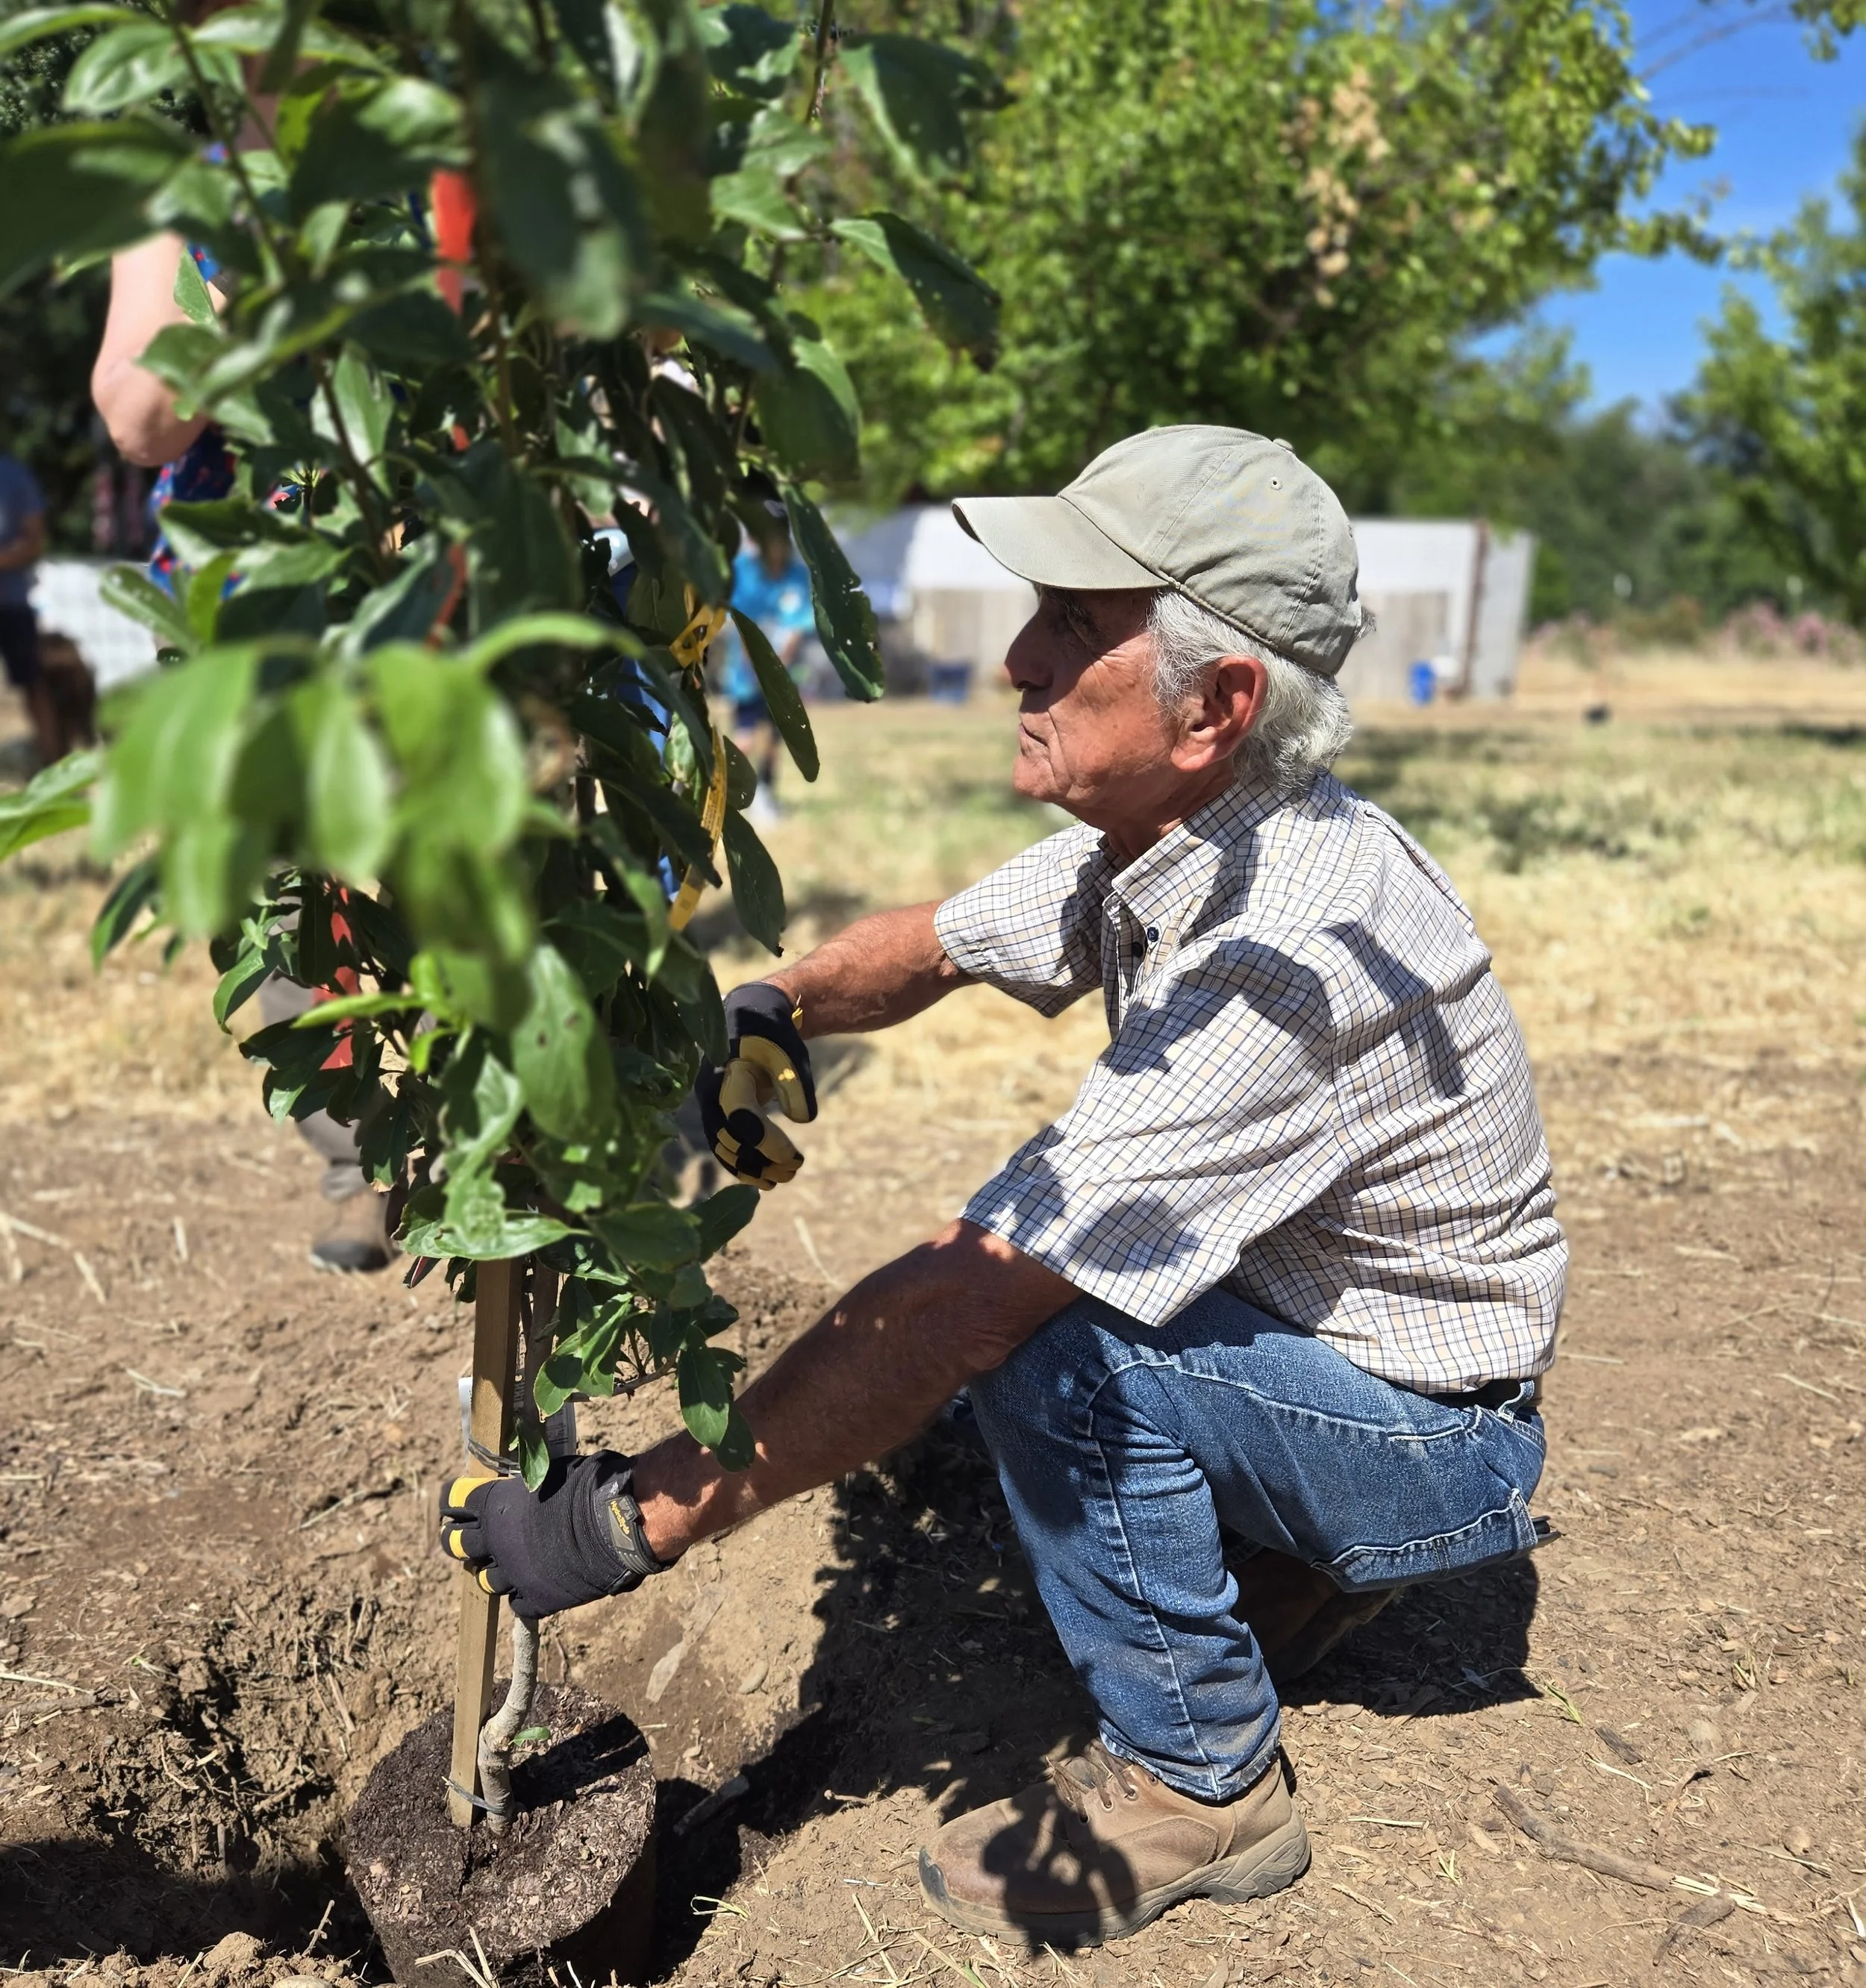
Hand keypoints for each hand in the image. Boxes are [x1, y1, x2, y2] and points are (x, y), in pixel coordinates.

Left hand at [438, 1450, 670, 1618]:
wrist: (617, 1527)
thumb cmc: (590, 1487)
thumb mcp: (552, 1472)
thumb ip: (528, 1484)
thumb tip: (526, 1482)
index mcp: (494, 1505)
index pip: (454, 1500)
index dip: (453, 1500)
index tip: (454, 1501)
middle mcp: (494, 1542)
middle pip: (456, 1544)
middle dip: (456, 1539)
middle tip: (463, 1536)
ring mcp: (513, 1575)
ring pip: (486, 1580)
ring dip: (493, 1570)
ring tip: (506, 1564)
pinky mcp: (535, 1600)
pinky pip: (518, 1603)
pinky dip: (523, 1594)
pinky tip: (536, 1584)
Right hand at [697, 981, 816, 1188]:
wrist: (748, 1018)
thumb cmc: (773, 1034)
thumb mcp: (789, 1052)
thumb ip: (796, 1084)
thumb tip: (801, 1119)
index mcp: (728, 1073)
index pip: (741, 1115)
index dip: (766, 1140)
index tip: (794, 1156)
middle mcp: (710, 1092)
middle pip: (731, 1139)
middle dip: (763, 1160)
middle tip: (795, 1170)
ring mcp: (708, 1105)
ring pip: (725, 1147)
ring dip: (753, 1168)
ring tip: (785, 1178)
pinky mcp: (714, 1113)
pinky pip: (722, 1146)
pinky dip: (741, 1165)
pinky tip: (763, 1179)